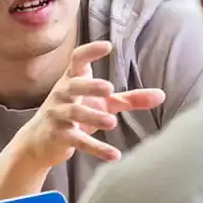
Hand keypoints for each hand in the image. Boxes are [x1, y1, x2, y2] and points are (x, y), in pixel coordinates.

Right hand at [16, 41, 164, 169]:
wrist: (40, 141)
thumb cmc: (76, 112)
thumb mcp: (103, 103)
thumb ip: (131, 99)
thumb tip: (162, 95)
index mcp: (73, 79)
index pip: (77, 59)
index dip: (90, 52)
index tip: (107, 46)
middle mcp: (63, 93)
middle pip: (74, 85)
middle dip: (90, 86)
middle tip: (109, 89)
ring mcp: (58, 115)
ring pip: (74, 113)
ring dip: (93, 116)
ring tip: (112, 122)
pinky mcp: (58, 136)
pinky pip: (77, 141)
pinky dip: (96, 148)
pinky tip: (114, 155)